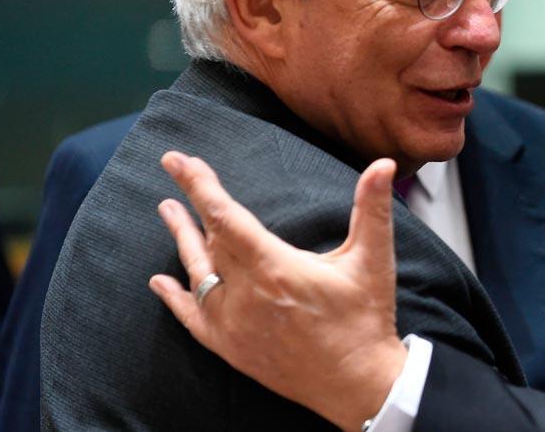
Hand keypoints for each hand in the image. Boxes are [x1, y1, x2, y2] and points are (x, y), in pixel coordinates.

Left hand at [148, 151, 407, 430]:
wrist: (358, 384)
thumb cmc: (367, 319)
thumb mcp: (374, 258)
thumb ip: (372, 207)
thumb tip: (384, 164)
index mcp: (275, 267)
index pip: (226, 216)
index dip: (200, 185)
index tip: (178, 160)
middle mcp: (246, 295)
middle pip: (207, 240)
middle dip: (191, 202)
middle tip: (177, 170)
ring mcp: (234, 324)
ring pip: (197, 273)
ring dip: (182, 239)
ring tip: (168, 210)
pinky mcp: (231, 349)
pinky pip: (192, 318)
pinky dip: (174, 297)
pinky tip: (160, 282)